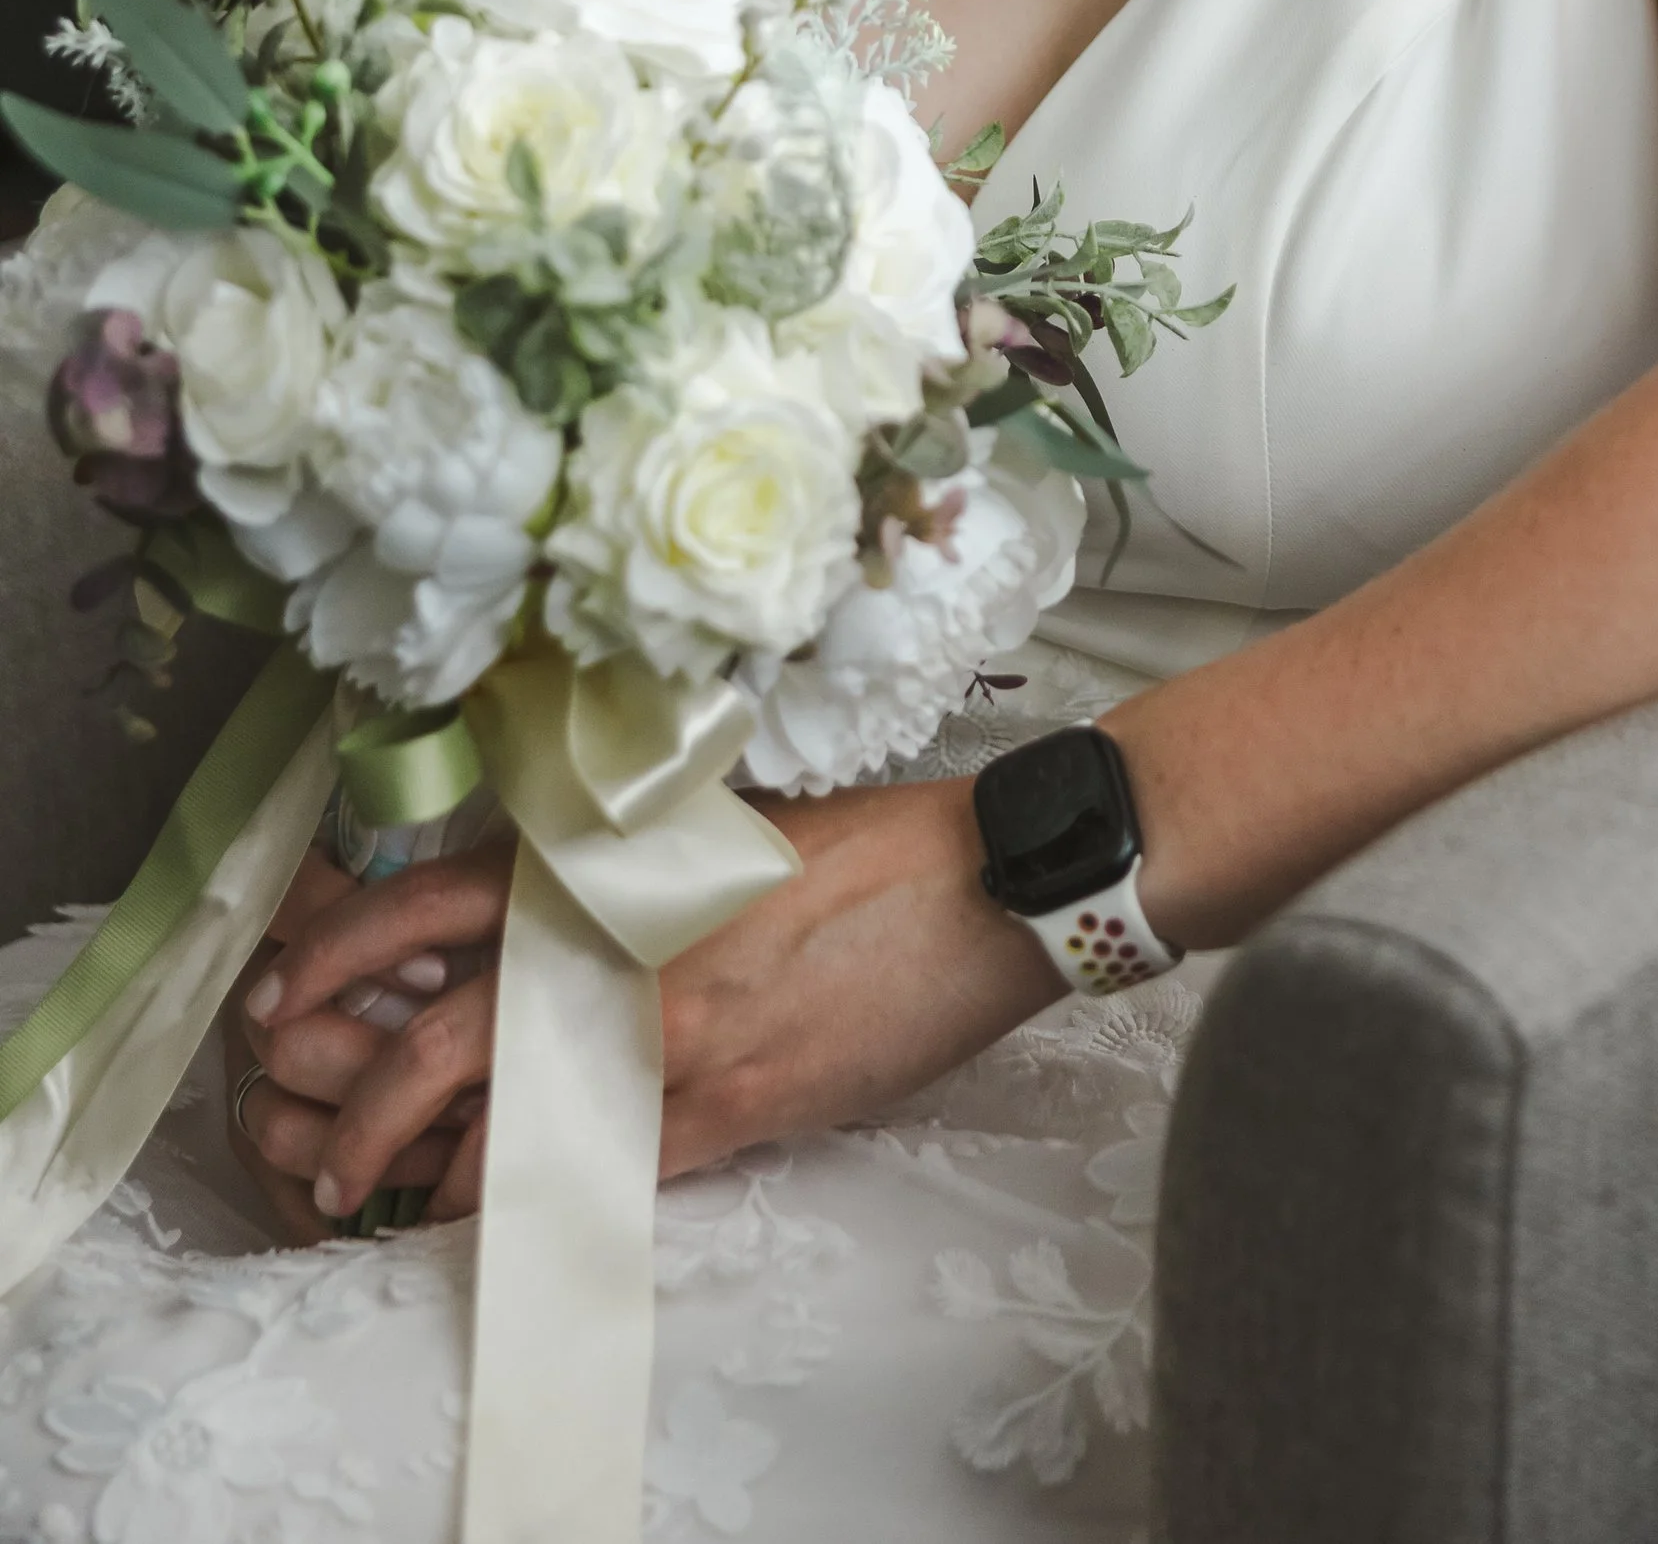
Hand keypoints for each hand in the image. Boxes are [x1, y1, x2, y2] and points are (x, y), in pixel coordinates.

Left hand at [243, 779, 1059, 1225]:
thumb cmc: (861, 847)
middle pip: (439, 1040)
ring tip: (403, 1202)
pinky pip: (599, 1176)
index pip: (429, 904)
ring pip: (505, 1130)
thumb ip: (623, 873)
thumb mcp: (716, 833)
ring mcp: (666, 1037)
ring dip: (436, 1178)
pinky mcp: (727, 1106)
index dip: (340, 954)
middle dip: (357, 1113)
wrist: (974, 881)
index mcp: (610, 865)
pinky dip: (539, 1203)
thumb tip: (548, 916)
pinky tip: (515, 1218)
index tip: (288, 997)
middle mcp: (616, 951)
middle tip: (321, 1157)